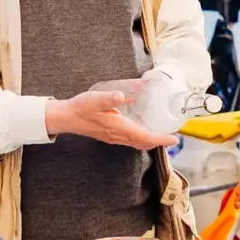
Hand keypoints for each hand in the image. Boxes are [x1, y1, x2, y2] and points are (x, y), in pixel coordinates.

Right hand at [46, 91, 177, 149]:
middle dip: (158, 141)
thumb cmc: (79, 108)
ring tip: (161, 134)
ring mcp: (113, 137)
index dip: (160, 139)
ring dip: (150, 140)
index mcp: (117, 127)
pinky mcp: (109, 135)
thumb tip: (120, 96)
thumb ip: (107, 98)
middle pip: (142, 143)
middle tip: (171, 137)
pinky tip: (141, 129)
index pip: (143, 137)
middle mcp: (117, 135)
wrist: (65, 117)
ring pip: (136, 143)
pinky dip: (140, 138)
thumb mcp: (93, 99)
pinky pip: (130, 140)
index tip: (174, 140)